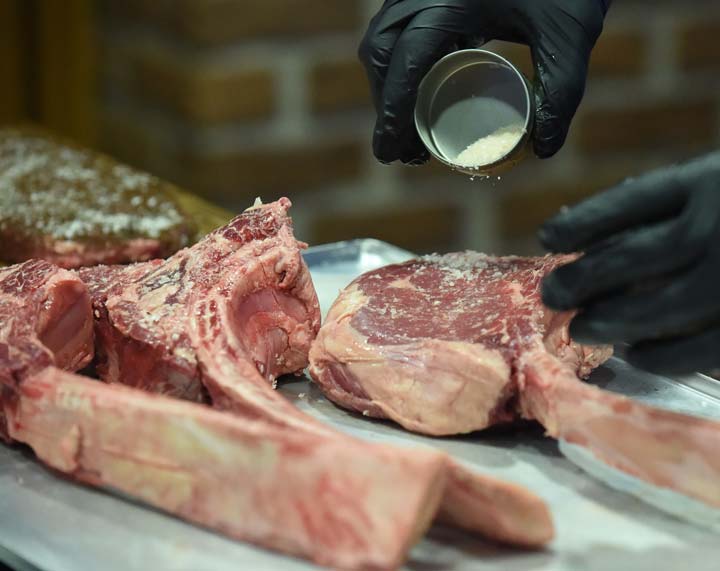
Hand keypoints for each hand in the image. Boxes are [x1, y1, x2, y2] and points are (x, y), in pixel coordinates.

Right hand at [359, 0, 608, 164]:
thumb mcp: (569, 36)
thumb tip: (544, 148)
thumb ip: (560, 92)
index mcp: (450, 0)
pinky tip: (425, 87)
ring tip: (409, 126)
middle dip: (385, 101)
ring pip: (385, 36)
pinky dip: (404, 60)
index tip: (389, 151)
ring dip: (389, 82)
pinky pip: (403, 25)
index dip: (392, 111)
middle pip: (380, 50)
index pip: (404, 61)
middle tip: (400, 146)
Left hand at [540, 151, 719, 373]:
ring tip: (582, 328)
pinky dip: (663, 355)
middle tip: (551, 295)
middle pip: (629, 258)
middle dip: (581, 279)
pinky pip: (702, 347)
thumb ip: (676, 201)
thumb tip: (595, 236)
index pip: (628, 204)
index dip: (581, 224)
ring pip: (658, 307)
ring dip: (611, 320)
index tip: (547, 239)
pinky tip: (637, 356)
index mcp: (711, 180)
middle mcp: (719, 226)